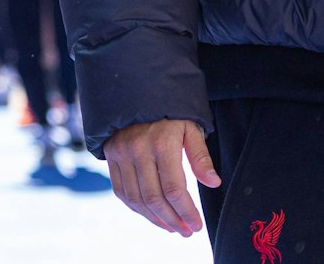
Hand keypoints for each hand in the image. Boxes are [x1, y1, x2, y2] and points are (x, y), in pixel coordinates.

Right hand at [105, 118, 220, 235]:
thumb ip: (201, 156)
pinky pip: (121, 191)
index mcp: (161, 144)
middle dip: (172, 220)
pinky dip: (135, 208)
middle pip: (154, 198)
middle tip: (186, 231)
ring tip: (171, 227)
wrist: (135, 93)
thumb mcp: (191, 128)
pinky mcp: (110, 156)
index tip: (196, 225)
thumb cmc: (170, 113)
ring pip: (135, 198)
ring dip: (154, 218)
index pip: (174, 189)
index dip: (186, 212)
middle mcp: (137, 150)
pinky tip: (151, 215)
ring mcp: (120, 153)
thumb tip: (213, 183)